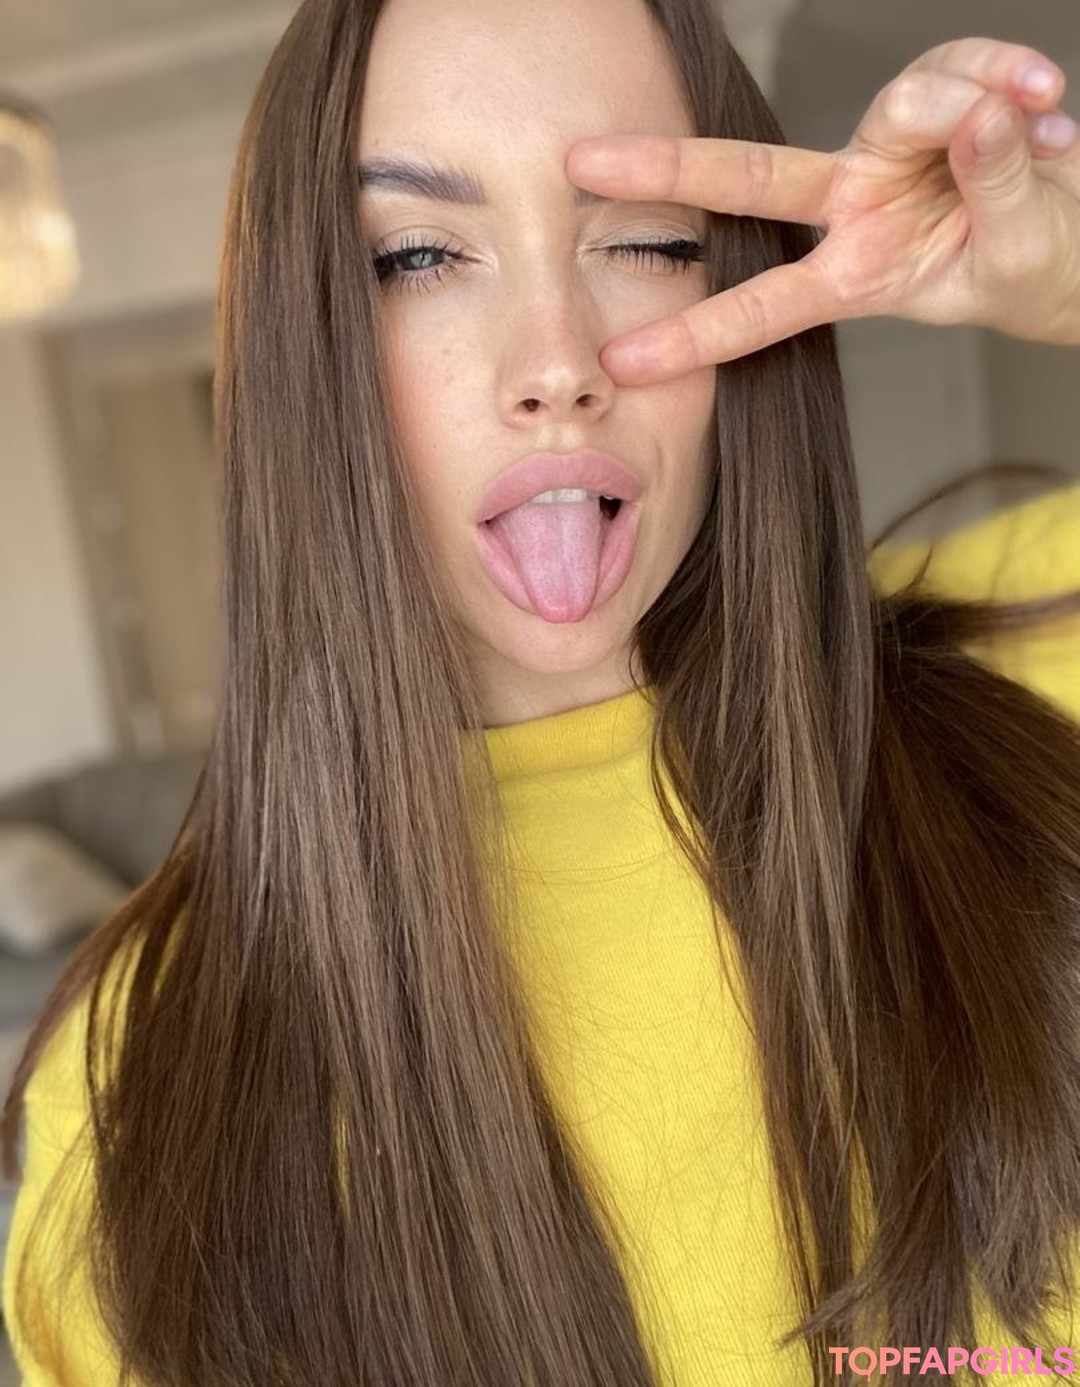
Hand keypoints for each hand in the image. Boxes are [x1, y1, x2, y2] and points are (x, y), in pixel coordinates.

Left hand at [565, 37, 1079, 382]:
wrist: (1077, 243)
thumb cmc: (1032, 269)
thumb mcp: (1016, 257)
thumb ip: (997, 186)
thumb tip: (977, 116)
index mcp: (857, 273)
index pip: (765, 305)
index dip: (695, 333)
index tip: (620, 361)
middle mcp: (855, 204)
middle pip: (752, 178)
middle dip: (667, 170)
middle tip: (582, 162)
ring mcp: (888, 148)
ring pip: (901, 103)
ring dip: (971, 109)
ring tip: (1042, 127)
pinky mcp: (937, 93)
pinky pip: (962, 65)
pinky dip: (1008, 74)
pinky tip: (1046, 97)